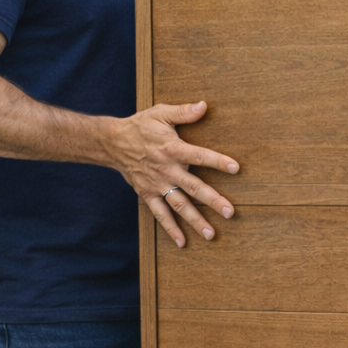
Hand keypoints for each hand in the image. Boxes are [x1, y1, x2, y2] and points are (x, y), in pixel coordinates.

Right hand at [111, 101, 238, 247]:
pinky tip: (183, 242)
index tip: (236, 168)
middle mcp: (166, 170)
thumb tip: (204, 106)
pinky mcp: (148, 194)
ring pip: (179, 205)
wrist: (111, 142)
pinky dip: (170, 229)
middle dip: (212, 200)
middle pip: (193, 187)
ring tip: (211, 234)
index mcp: (172, 149)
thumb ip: (183, 112)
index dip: (217, 161)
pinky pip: (160, 214)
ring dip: (195, 220)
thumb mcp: (161, 113)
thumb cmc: (141, 126)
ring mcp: (157, 185)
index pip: (199, 155)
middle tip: (230, 212)